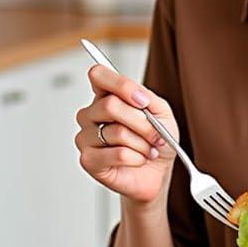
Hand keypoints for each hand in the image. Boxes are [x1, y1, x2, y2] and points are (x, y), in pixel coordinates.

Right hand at [75, 66, 177, 207]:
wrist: (157, 171)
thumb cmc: (155, 140)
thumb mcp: (161, 112)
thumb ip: (149, 98)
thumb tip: (138, 96)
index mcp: (105, 96)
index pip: (98, 75)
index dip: (122, 85)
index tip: (143, 101)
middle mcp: (90, 114)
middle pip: (110, 105)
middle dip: (142, 123)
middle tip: (156, 135)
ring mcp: (85, 137)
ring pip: (117, 132)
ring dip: (143, 143)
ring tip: (148, 150)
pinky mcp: (88, 160)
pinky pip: (117, 154)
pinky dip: (136, 158)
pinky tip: (138, 160)